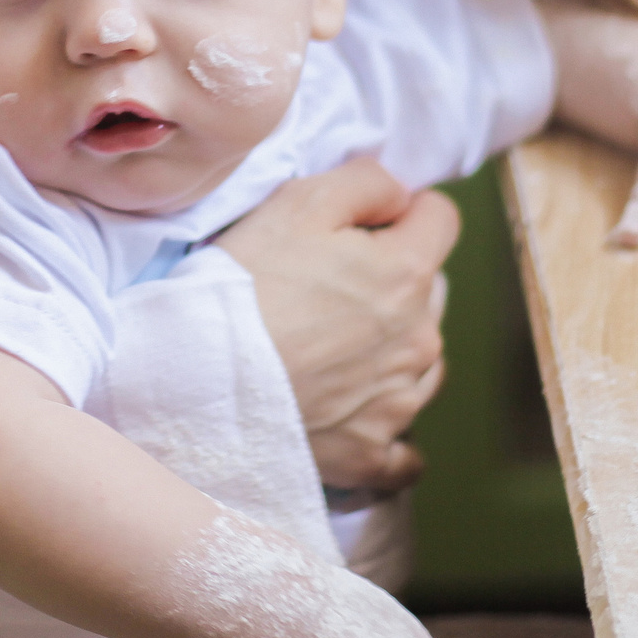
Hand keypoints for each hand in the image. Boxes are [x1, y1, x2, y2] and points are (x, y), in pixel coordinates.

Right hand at [217, 157, 457, 492]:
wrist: (196, 382)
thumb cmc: (242, 287)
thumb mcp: (297, 202)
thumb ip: (367, 183)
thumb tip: (401, 195)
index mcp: (406, 274)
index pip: (441, 220)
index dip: (403, 212)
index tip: (365, 223)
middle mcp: (418, 340)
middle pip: (430, 293)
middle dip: (394, 282)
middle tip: (329, 287)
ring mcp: (398, 403)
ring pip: (422, 364)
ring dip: (393, 351)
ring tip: (331, 350)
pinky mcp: (370, 454)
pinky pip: (404, 451)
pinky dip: (388, 432)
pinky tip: (358, 419)